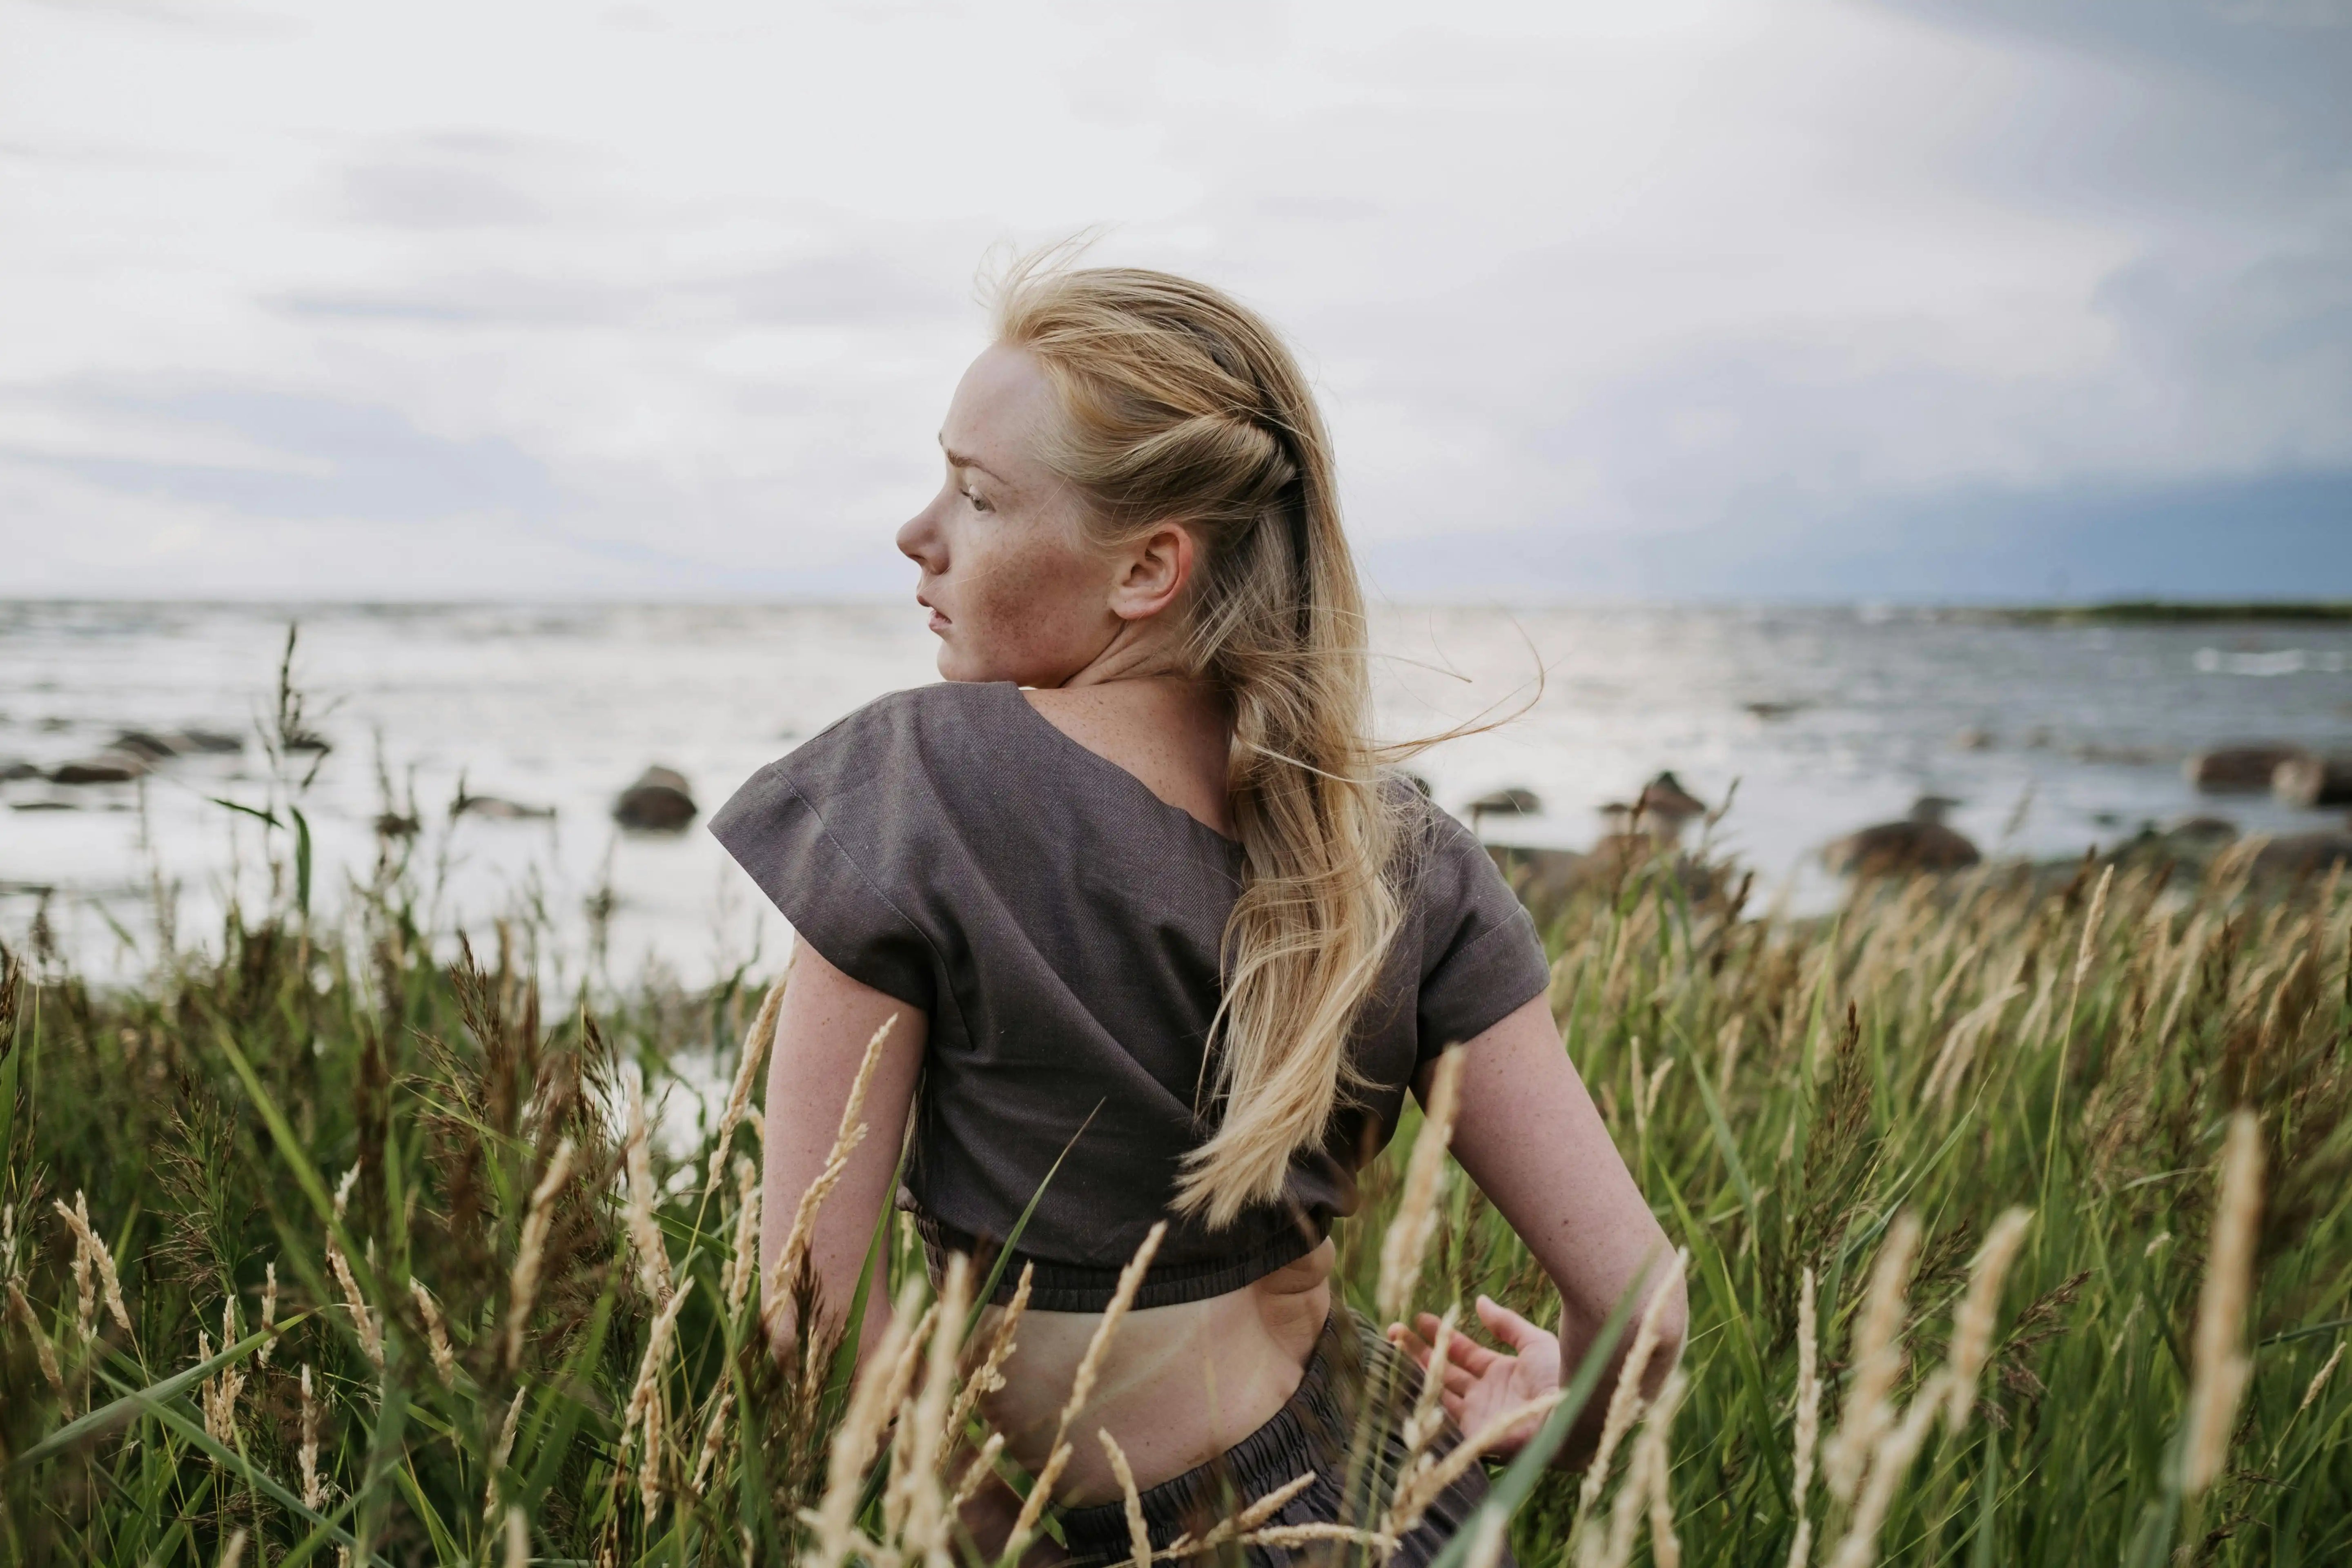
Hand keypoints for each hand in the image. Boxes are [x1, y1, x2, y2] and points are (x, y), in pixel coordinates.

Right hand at [1387, 1295, 1561, 1458]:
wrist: (1570, 1415)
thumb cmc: (1560, 1376)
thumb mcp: (1535, 1343)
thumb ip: (1506, 1324)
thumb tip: (1479, 1302)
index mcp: (1501, 1373)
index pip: (1464, 1352)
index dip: (1443, 1335)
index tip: (1420, 1318)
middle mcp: (1485, 1395)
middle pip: (1446, 1371)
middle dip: (1420, 1350)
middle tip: (1395, 1329)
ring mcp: (1478, 1416)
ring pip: (1439, 1390)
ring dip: (1415, 1369)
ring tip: (1391, 1345)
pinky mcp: (1473, 1435)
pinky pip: (1442, 1417)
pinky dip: (1422, 1398)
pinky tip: (1402, 1380)